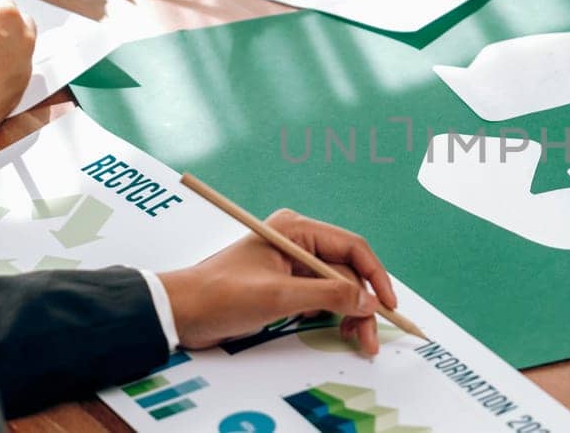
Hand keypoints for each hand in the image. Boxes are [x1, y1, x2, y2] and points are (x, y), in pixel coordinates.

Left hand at [158, 209, 399, 354]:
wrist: (181, 313)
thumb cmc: (220, 295)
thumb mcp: (278, 296)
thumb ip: (327, 295)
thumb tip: (369, 301)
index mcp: (296, 230)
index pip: (352, 248)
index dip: (375, 276)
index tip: (388, 304)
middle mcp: (298, 242)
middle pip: (348, 272)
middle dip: (362, 304)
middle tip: (370, 337)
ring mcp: (293, 265)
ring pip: (338, 287)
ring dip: (351, 313)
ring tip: (357, 339)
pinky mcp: (287, 285)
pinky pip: (322, 298)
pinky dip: (334, 315)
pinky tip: (336, 329)